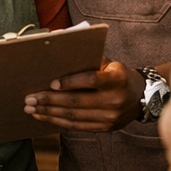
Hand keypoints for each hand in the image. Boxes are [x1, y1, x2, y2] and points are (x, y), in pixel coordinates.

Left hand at [25, 60, 141, 131]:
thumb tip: (57, 43)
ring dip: (48, 112)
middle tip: (29, 98)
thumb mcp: (108, 63)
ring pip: (73, 116)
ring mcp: (110, 117)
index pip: (90, 80)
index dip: (70, 82)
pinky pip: (77, 126)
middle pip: (77, 101)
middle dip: (49, 100)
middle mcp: (114, 100)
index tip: (51, 83)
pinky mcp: (105, 128)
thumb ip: (87, 58)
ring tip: (30, 108)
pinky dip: (57, 121)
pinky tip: (43, 116)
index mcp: (116, 79)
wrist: (142, 97)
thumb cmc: (116, 74)